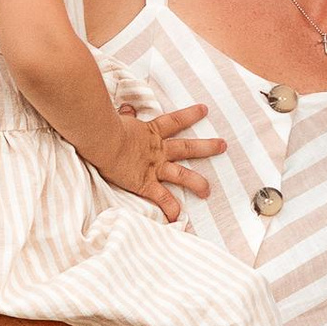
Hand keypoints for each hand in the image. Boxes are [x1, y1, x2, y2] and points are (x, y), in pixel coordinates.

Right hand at [96, 99, 214, 219]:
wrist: (102, 139)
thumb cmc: (107, 127)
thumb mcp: (120, 118)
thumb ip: (126, 115)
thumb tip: (126, 108)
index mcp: (151, 132)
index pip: (175, 121)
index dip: (190, 115)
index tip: (205, 110)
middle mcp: (157, 149)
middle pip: (188, 147)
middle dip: (207, 147)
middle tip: (223, 145)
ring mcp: (154, 167)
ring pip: (182, 175)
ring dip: (197, 183)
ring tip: (208, 191)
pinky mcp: (145, 183)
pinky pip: (162, 198)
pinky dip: (170, 208)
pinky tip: (178, 218)